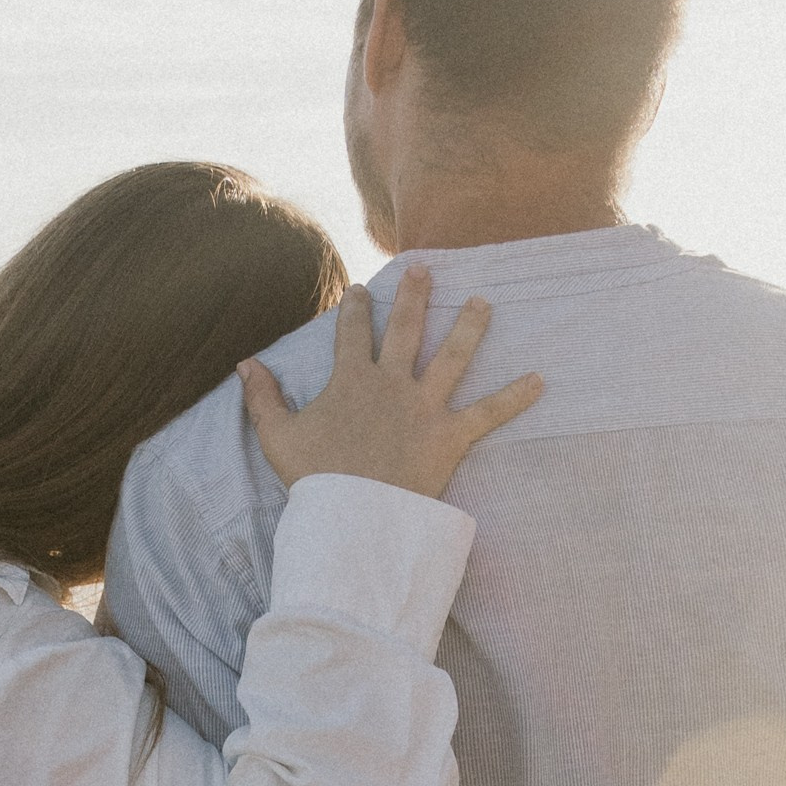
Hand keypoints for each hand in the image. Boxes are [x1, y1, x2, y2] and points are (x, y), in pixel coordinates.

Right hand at [240, 267, 541, 499]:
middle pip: (406, 328)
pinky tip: (540, 380)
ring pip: (453, 356)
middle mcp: (391, 383)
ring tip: (484, 301)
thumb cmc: (314, 480)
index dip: (355, 308)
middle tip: (424, 268)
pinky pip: (489, 413)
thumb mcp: (277, 437)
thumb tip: (245, 363)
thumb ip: (262, 397)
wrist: (351, 517)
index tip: (360, 289)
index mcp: (351, 380)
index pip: (352, 332)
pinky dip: (515, 398)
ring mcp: (423, 407)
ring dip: (470, 326)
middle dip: (414, 295)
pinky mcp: (450, 436)